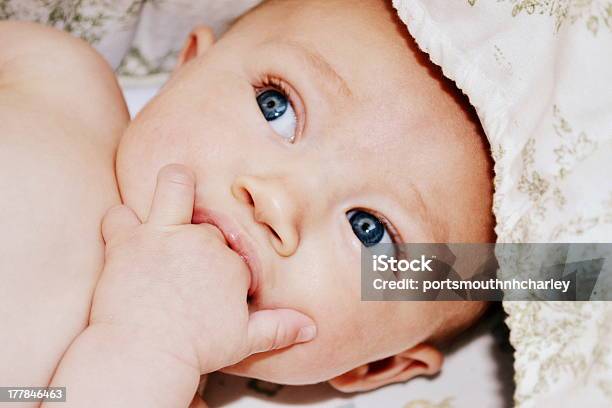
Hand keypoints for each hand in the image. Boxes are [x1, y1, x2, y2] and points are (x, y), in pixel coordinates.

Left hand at [92, 164, 316, 373]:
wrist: (146, 353)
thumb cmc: (195, 348)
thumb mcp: (245, 340)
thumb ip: (279, 328)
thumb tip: (309, 326)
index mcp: (230, 263)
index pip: (233, 252)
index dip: (224, 268)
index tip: (213, 288)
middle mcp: (200, 241)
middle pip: (207, 221)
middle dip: (201, 235)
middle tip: (189, 258)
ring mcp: (164, 236)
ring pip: (173, 184)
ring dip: (173, 189)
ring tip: (171, 203)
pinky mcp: (128, 240)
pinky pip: (120, 214)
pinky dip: (121, 223)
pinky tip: (125, 236)